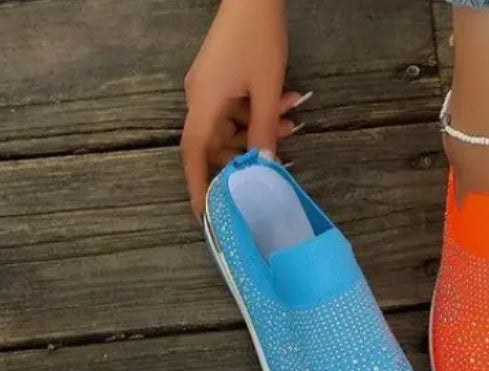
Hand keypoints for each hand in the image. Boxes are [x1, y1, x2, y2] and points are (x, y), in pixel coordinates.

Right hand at [180, 0, 301, 216]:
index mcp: (203, 103)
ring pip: (234, 125)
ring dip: (263, 127)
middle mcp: (200, 98)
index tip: (206, 214)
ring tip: (294, 118)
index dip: (198, 186)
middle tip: (281, 154)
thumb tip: (265, 167)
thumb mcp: (268, 90)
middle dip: (250, 151)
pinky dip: (261, 110)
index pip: (194, 154)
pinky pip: (238, 107)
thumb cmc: (258, 38)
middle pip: (218, 143)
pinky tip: (289, 103)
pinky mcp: (222, 78)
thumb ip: (266, 131)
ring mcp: (210, 87)